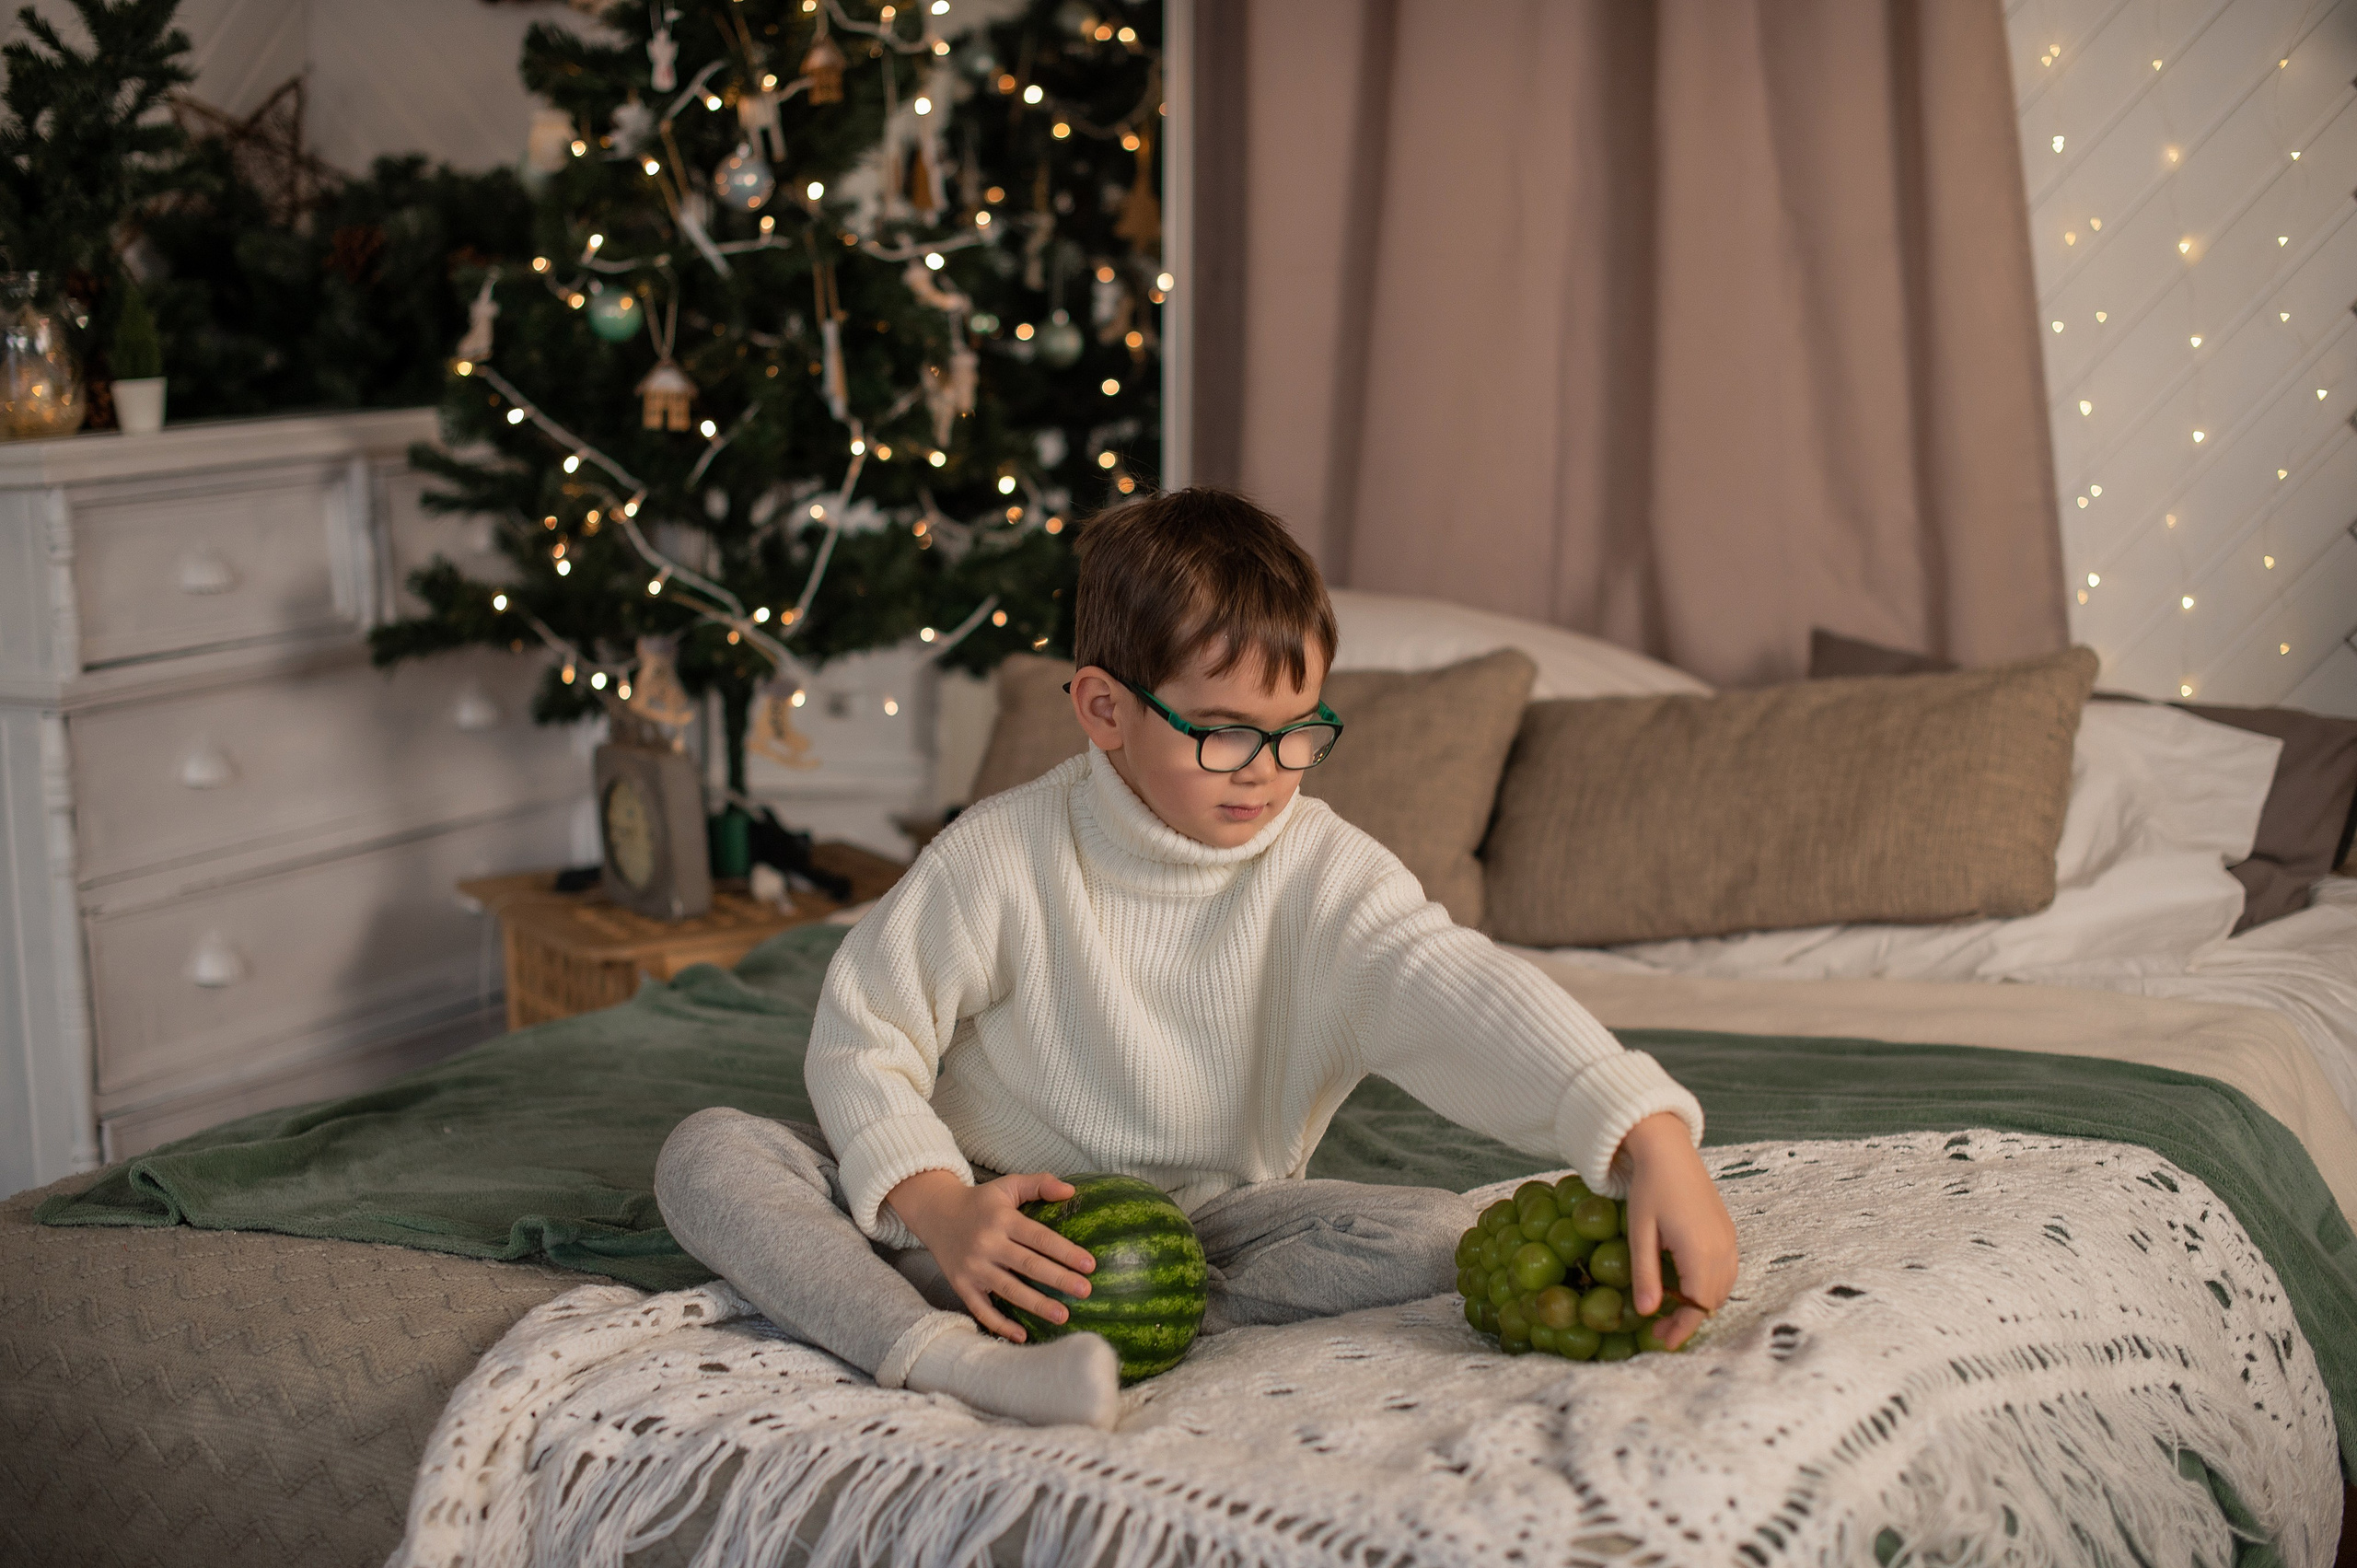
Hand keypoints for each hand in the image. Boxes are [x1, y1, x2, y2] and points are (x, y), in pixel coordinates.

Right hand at [884, 1168, 1096, 1341]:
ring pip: (1009, 1290)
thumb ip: (1040, 1183)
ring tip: (1063, 1316)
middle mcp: (987, 1244)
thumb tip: (1071, 1190)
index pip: (1039, 1237)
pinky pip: (981, 1310)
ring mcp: (973, 1267)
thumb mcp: (1008, 1185)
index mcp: (1002, 1219)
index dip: (1065, 1251)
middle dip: (1059, 1279)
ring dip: (1037, 1305)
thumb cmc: (980, 1201)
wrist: (935, 1213)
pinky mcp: (961, 1286)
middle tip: (1085, 1291)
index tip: (1090, 1264)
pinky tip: (1022, 1335)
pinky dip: (1000, 1325)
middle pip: (1028, 1266)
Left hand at [1612, 1112, 1737, 1349]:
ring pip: (1722, 1288)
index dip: (1681, 1328)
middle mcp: (1723, 1249)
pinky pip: (1726, 1271)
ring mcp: (1730, 1240)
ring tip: (1670, 1311)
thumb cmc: (1649, 1188)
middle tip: (1659, 1329)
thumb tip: (1646, 1313)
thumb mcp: (1640, 1232)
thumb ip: (1644, 1274)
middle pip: (1712, 1301)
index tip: (1660, 1341)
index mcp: (1700, 1251)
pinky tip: (1685, 1285)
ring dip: (1700, 1303)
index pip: (1697, 1305)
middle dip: (1688, 1320)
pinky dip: (1708, 1286)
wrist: (1669, 1150)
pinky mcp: (1729, 1232)